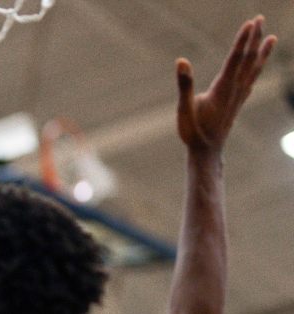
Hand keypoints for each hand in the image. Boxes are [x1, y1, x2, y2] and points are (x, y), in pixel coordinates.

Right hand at [176, 15, 275, 155]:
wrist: (207, 153)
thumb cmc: (194, 133)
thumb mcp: (184, 109)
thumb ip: (184, 85)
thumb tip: (181, 61)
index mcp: (223, 89)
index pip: (235, 59)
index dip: (243, 40)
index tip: (250, 23)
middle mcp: (235, 90)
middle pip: (248, 60)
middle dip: (254, 39)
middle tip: (260, 19)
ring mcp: (238, 96)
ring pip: (254, 69)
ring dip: (262, 52)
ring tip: (272, 38)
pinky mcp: (237, 102)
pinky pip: (251, 79)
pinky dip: (257, 68)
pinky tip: (258, 65)